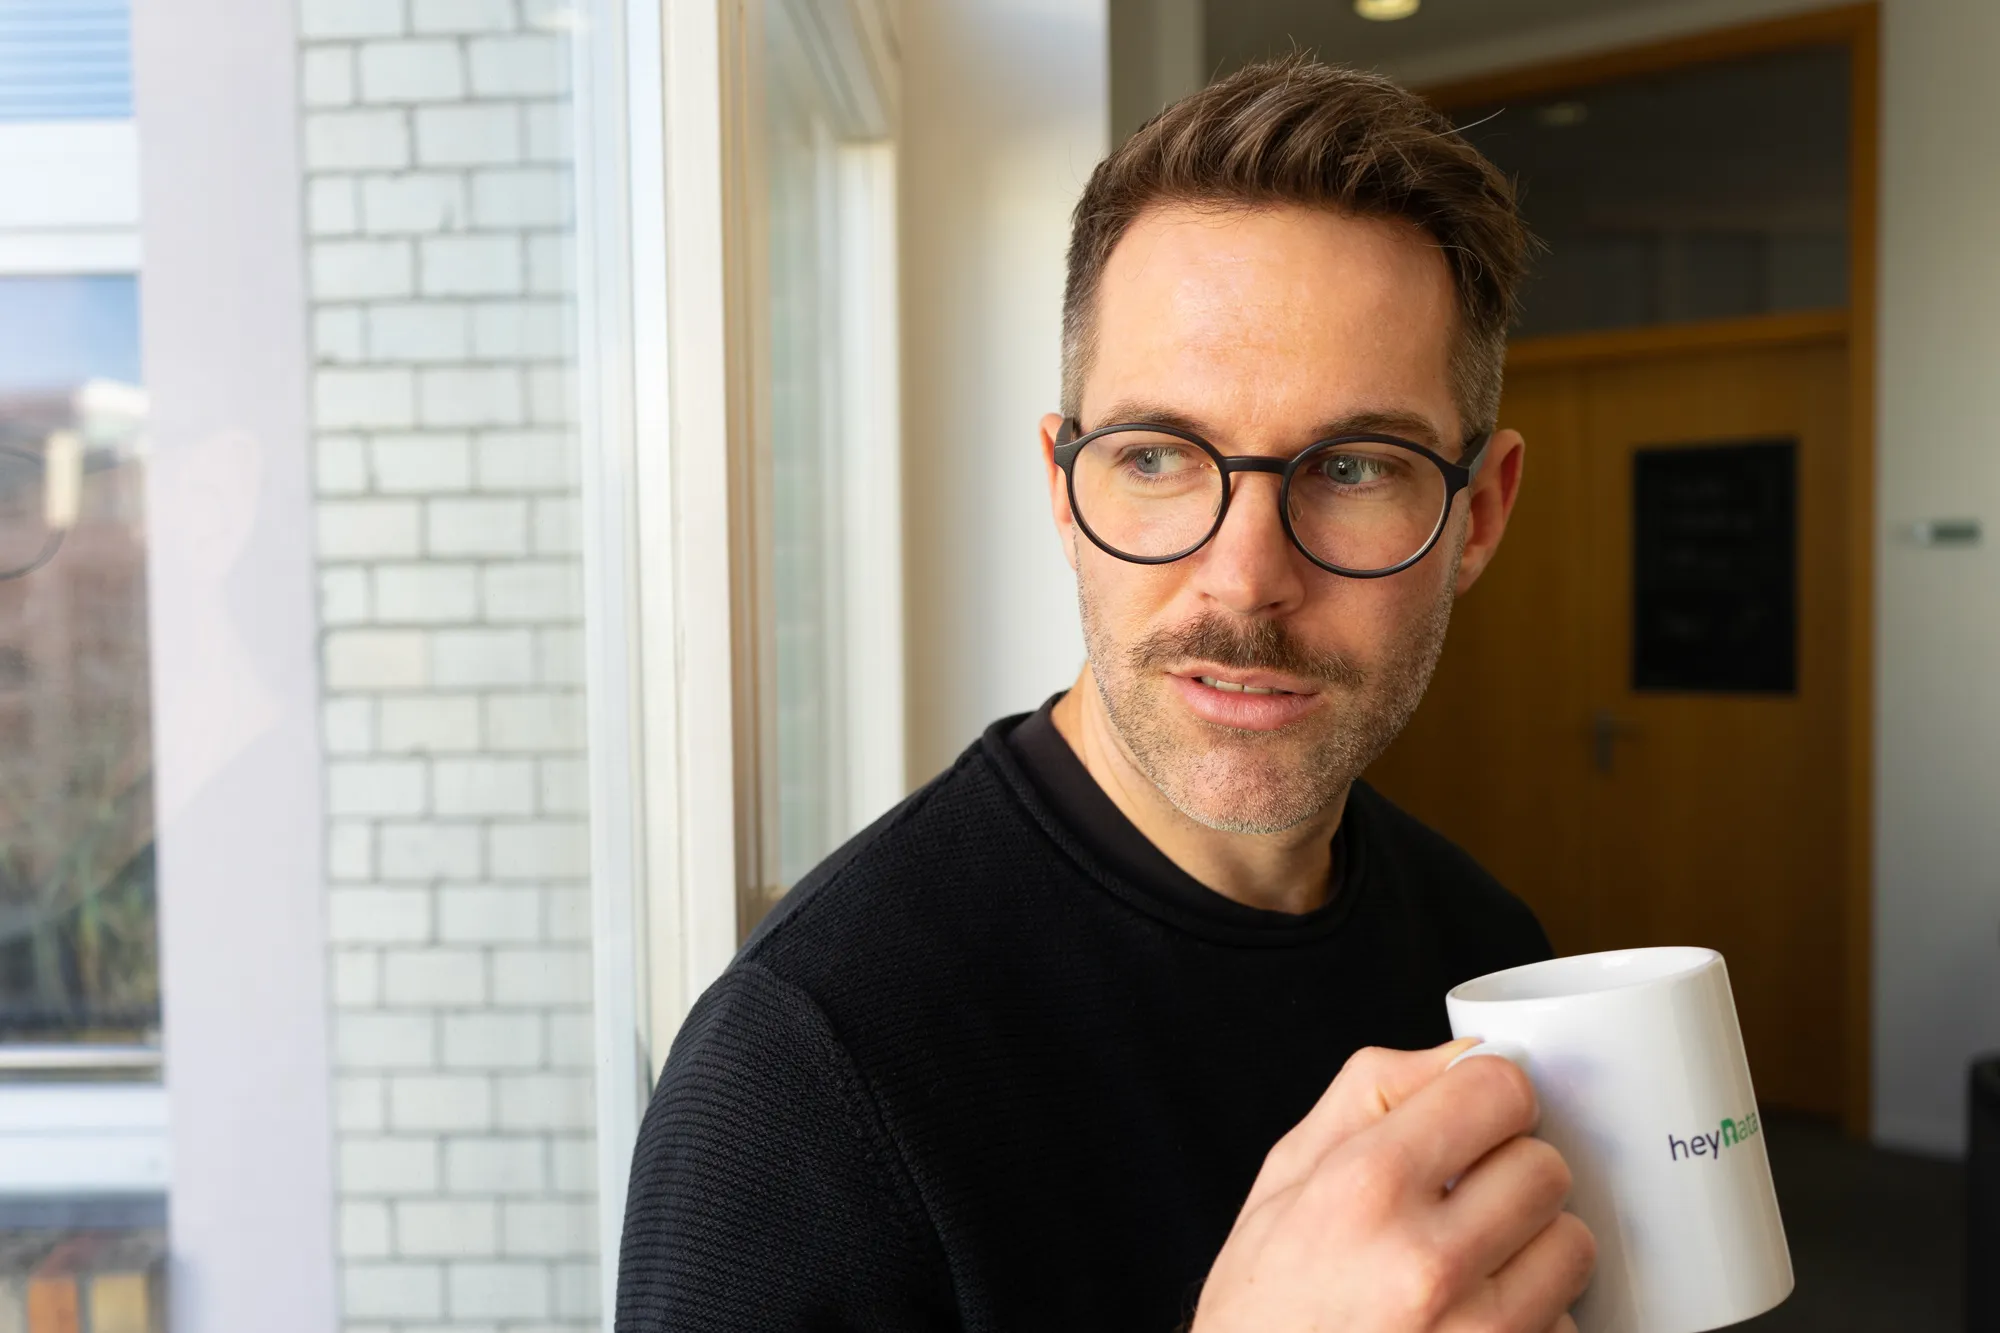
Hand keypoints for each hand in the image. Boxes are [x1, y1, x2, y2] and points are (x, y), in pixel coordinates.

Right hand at [1191, 1038, 1594, 1332]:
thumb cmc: (1266, 1300)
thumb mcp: (1287, 1176)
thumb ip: (1374, 1093)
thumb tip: (1468, 1052)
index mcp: (1365, 1189)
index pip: (1498, 1090)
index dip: (1489, 1096)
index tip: (1475, 1119)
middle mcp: (1424, 1264)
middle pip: (1547, 1166)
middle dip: (1512, 1172)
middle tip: (1466, 1200)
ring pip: (1573, 1246)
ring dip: (1534, 1248)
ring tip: (1473, 1265)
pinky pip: (1566, 1325)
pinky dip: (1534, 1319)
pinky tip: (1472, 1322)